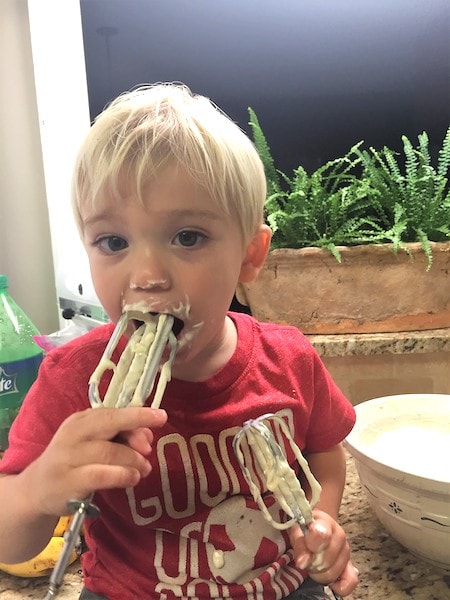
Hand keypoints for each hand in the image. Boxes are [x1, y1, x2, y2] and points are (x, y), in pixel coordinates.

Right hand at [27, 407, 166, 516]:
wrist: (37, 489)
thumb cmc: (74, 461)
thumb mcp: (93, 443)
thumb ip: (120, 436)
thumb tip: (148, 434)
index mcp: (80, 420)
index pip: (111, 413)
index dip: (138, 415)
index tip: (161, 417)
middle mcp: (73, 435)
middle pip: (109, 424)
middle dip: (135, 431)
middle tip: (149, 447)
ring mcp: (68, 458)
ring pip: (109, 452)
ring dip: (133, 460)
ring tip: (144, 468)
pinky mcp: (69, 483)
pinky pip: (100, 475)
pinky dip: (121, 475)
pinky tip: (133, 478)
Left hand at [289, 509, 358, 596]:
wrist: (316, 527)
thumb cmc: (305, 529)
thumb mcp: (296, 530)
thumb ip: (299, 544)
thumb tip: (303, 562)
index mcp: (325, 522)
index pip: (322, 535)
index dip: (310, 547)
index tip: (302, 555)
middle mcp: (340, 536)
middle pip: (325, 560)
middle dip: (311, 563)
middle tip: (305, 558)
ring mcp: (346, 552)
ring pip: (333, 573)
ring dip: (319, 573)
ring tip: (314, 564)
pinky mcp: (350, 566)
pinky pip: (350, 582)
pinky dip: (339, 587)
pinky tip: (331, 582)